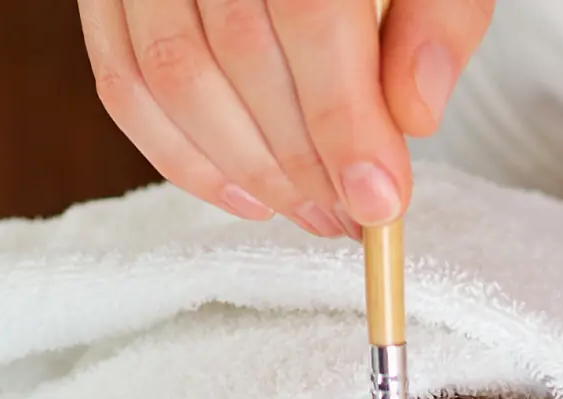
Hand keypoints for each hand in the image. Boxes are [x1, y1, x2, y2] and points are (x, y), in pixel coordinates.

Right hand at [79, 0, 493, 236]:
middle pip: (238, 50)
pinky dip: (181, 156)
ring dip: (247, 169)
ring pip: (172, 74)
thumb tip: (413, 116)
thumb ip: (440, 14)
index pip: (309, 10)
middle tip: (353, 214)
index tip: (379, 198)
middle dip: (302, 159)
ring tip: (312, 210)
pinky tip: (246, 195)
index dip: (343, 118)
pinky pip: (122, 80)